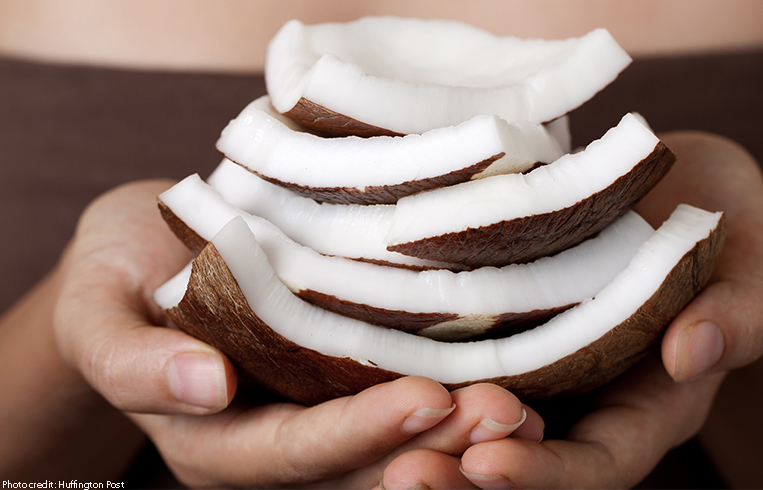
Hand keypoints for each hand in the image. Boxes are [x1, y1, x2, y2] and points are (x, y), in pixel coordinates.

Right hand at [51, 180, 543, 486]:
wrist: (147, 250)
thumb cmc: (117, 273)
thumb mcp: (98, 310)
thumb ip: (130, 360)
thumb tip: (203, 386)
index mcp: (213, 440)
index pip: (291, 452)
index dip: (356, 435)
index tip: (425, 402)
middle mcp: (273, 442)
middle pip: (357, 463)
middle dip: (433, 444)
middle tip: (506, 412)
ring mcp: (313, 414)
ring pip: (392, 445)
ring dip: (459, 432)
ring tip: (522, 405)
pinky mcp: (342, 379)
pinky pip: (400, 398)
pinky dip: (452, 396)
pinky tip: (510, 374)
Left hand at [378, 131, 762, 487]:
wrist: (677, 185)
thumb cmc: (727, 223)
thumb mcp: (758, 261)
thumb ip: (743, 311)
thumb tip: (697, 355)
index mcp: (647, 406)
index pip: (598, 463)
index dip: (545, 475)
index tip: (484, 466)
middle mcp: (581, 399)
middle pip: (522, 459)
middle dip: (462, 474)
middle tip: (401, 477)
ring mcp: (535, 364)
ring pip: (474, 417)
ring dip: (423, 434)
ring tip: (367, 436)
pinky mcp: (496, 323)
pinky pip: (454, 356)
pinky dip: (413, 369)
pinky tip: (366, 363)